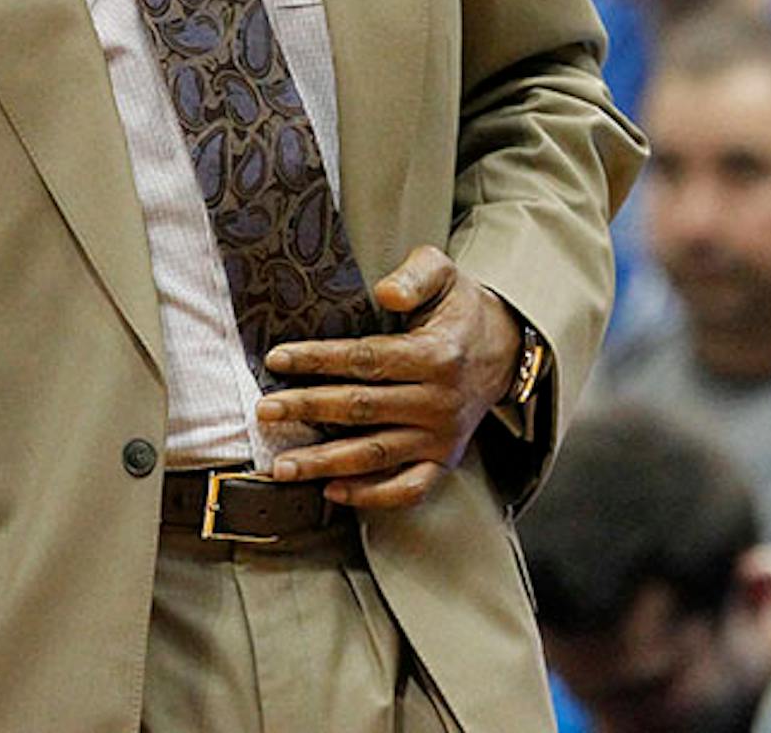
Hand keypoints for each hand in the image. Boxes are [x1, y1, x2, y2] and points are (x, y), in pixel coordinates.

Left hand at [254, 246, 521, 510]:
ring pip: (376, 455)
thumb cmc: (459, 309)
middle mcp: (439, 402)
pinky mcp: (444, 461)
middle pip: (363, 408)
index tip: (277, 359)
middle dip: (308, 409)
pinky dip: (371, 496)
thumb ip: (416, 276)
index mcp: (436, 355)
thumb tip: (385, 291)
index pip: (366, 359)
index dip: (318, 359)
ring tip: (283, 466)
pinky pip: (408, 488)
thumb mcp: (444, 274)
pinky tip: (332, 492)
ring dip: (326, 463)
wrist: (505, 349)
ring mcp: (442, 437)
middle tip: (265, 410)